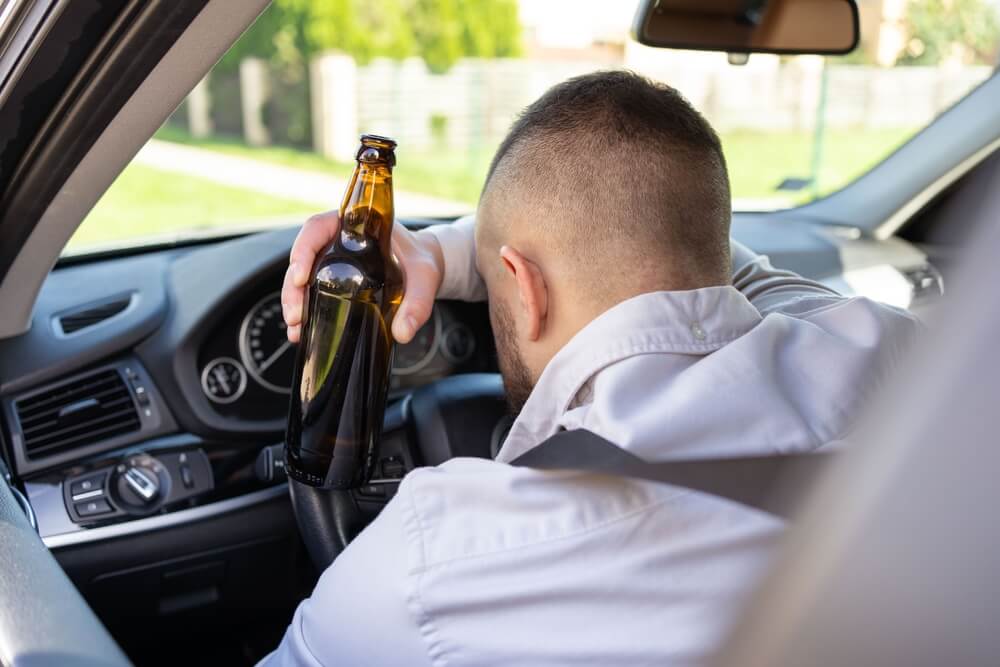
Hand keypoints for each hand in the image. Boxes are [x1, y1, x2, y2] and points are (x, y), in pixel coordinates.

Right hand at [281, 211, 443, 343]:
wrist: (423, 269)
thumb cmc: (421, 261)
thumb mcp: (425, 277)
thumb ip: (418, 303)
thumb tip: (402, 333)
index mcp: (354, 225)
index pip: (317, 227)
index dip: (302, 250)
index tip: (302, 278)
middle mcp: (337, 241)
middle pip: (302, 257)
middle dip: (293, 287)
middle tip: (296, 315)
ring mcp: (332, 261)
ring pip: (301, 277)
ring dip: (294, 301)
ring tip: (295, 328)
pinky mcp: (333, 280)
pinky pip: (311, 291)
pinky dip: (304, 310)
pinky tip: (300, 331)